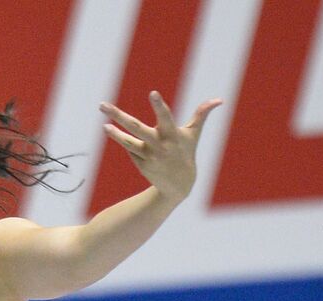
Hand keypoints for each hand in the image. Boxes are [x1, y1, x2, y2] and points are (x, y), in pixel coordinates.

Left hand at [99, 92, 222, 202]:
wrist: (179, 186)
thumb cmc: (186, 153)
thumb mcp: (193, 134)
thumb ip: (202, 115)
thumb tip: (220, 100)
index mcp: (172, 134)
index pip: (165, 116)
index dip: (159, 105)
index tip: (152, 93)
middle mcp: (159, 145)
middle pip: (136, 127)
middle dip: (118, 116)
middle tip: (102, 105)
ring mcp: (148, 156)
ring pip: (129, 143)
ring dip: (116, 135)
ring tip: (104, 125)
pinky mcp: (141, 164)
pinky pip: (131, 150)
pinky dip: (128, 143)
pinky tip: (130, 140)